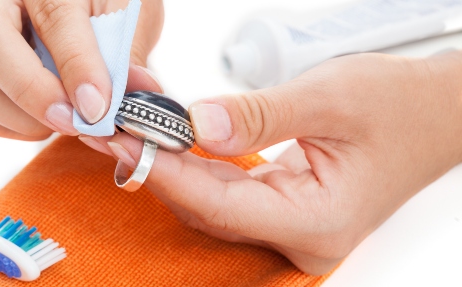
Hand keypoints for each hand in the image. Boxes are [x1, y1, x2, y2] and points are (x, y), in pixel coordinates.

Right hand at [0, 0, 162, 140]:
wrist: (82, 8)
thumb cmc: (103, 2)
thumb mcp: (126, 11)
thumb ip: (128, 50)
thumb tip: (139, 91)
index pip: (54, 18)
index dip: (77, 67)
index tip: (99, 108)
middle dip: (34, 93)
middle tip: (77, 124)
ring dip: (26, 119)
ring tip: (71, 122)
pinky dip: (19, 128)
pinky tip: (52, 121)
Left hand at [107, 52, 461, 273]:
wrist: (435, 114)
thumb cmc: (400, 106)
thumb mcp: (329, 98)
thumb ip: (258, 115)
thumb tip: (196, 126)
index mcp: (318, 222)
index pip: (220, 204)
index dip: (166, 173)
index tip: (125, 141)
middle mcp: (300, 235)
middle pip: (209, 208)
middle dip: (158, 167)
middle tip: (116, 129)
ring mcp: (291, 225)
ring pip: (213, 202)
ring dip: (173, 165)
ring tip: (134, 131)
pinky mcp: (284, 207)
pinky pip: (228, 192)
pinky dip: (197, 166)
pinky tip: (171, 142)